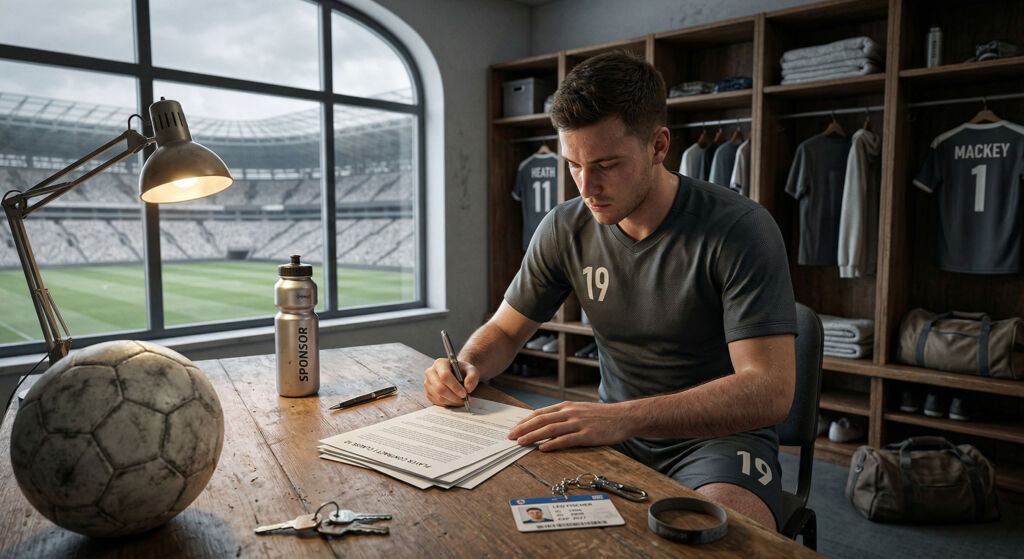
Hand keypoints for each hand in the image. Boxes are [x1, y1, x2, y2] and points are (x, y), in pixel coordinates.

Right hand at [423, 358, 478, 406]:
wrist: (457, 374)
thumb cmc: (463, 371)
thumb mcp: (472, 370)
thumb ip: (472, 377)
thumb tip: (468, 388)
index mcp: (440, 363)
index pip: (445, 376)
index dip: (455, 386)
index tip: (464, 393)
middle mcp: (430, 372)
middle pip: (440, 388)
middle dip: (454, 397)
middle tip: (465, 399)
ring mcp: (428, 384)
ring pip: (439, 397)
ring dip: (453, 401)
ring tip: (462, 400)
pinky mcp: (428, 393)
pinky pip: (438, 402)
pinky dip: (449, 404)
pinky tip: (455, 400)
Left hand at [507, 401, 632, 450]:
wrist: (624, 417)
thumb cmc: (602, 416)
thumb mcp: (580, 410)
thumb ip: (564, 416)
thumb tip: (546, 423)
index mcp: (567, 407)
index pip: (540, 413)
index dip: (525, 421)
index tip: (514, 428)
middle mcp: (570, 413)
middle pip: (541, 420)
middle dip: (523, 428)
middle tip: (510, 436)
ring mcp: (578, 424)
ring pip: (550, 429)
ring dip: (533, 436)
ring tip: (520, 442)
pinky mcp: (587, 435)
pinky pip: (566, 440)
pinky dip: (553, 444)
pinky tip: (543, 448)